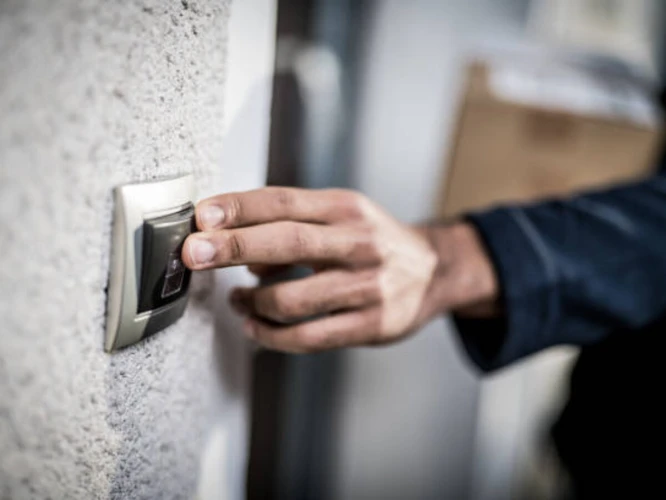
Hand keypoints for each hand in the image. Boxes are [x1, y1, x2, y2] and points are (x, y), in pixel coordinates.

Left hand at [182, 187, 497, 352]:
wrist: (433, 270)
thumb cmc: (373, 241)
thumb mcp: (340, 217)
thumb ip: (292, 226)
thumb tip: (239, 250)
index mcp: (346, 208)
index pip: (284, 201)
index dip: (239, 207)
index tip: (201, 215)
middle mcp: (359, 242)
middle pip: (288, 241)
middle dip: (234, 247)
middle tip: (194, 253)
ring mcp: (368, 286)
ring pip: (294, 299)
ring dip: (252, 302)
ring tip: (236, 301)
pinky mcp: (372, 324)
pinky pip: (310, 337)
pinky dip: (272, 335)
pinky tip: (256, 328)